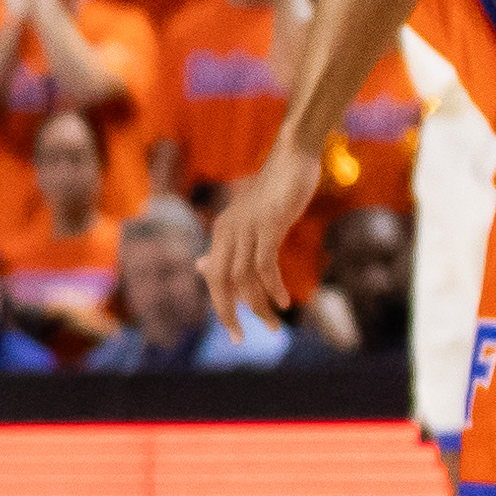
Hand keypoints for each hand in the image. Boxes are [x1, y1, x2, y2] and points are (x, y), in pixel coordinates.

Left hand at [204, 146, 314, 322]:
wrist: (292, 157)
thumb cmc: (274, 190)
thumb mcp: (249, 220)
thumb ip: (229, 244)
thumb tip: (203, 267)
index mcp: (222, 231)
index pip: (213, 275)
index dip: (221, 304)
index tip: (234, 330)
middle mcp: (228, 229)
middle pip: (219, 280)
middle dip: (227, 312)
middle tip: (239, 338)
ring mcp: (247, 226)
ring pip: (242, 276)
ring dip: (257, 305)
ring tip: (274, 325)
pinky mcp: (268, 223)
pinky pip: (265, 262)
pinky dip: (272, 285)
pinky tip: (284, 301)